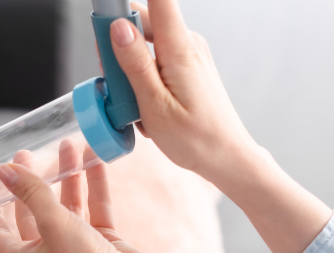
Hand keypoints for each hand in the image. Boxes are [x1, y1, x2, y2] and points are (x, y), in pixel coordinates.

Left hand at [0, 149, 180, 252]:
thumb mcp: (52, 223)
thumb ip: (31, 192)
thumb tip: (5, 170)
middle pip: (31, 212)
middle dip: (30, 182)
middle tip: (26, 153)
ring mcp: (73, 246)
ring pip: (65, 205)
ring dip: (66, 175)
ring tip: (67, 144)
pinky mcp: (99, 241)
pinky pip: (93, 207)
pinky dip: (93, 185)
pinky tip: (93, 158)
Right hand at [111, 0, 331, 252]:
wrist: (225, 157)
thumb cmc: (194, 138)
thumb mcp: (154, 105)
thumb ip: (134, 64)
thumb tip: (117, 28)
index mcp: (179, 49)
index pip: (158, 0)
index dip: (126, 4)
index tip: (107, 13)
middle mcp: (186, 44)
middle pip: (142, 22)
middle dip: (118, 45)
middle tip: (113, 79)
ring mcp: (188, 55)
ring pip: (145, 46)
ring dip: (128, 70)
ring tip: (133, 103)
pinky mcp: (186, 68)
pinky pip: (154, 62)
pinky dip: (141, 81)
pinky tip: (145, 106)